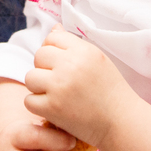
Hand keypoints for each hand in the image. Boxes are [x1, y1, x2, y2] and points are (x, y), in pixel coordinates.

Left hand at [23, 26, 136, 149]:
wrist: (121, 122)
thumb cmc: (110, 91)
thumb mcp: (98, 60)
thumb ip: (74, 45)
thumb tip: (53, 28)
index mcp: (83, 51)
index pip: (52, 38)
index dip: (53, 51)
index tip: (61, 64)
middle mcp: (70, 65)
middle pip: (39, 56)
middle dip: (45, 68)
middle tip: (59, 82)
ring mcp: (59, 86)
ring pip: (30, 77)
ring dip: (39, 87)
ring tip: (55, 95)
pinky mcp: (52, 107)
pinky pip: (29, 100)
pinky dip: (39, 106)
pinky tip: (54, 108)